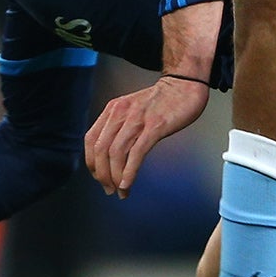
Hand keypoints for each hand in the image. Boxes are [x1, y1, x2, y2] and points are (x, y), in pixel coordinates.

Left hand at [84, 76, 209, 197]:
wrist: (184, 85)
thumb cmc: (161, 101)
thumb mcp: (132, 109)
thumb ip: (120, 126)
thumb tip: (111, 155)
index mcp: (113, 109)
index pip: (91, 140)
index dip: (92, 163)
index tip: (99, 177)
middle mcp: (121, 113)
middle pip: (101, 149)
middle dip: (102, 175)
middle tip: (109, 189)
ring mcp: (138, 119)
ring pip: (116, 153)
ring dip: (115, 177)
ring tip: (120, 191)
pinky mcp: (155, 126)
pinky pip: (136, 153)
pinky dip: (129, 172)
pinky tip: (127, 184)